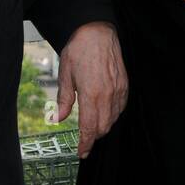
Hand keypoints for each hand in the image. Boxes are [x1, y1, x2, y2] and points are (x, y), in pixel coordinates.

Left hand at [57, 22, 127, 158]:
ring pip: (114, 118)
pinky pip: (121, 107)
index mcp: (90, 94)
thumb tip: (59, 118)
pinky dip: (113, 115)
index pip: (89, 128)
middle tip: (85, 142)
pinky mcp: (125, 84)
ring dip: (104, 127)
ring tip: (93, 128)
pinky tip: (105, 113)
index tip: (82, 152)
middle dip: (94, 137)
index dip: (86, 144)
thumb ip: (64, 98)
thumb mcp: (65, 73)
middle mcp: (107, 94)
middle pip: (103, 127)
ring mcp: (118, 89)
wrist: (98, 31)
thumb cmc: (80, 49)